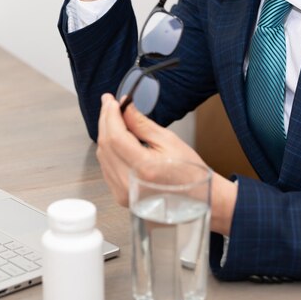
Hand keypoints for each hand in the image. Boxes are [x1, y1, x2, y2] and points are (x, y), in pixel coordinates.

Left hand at [96, 94, 237, 235]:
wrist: (197, 199)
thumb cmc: (189, 171)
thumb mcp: (168, 140)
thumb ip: (142, 124)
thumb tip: (125, 107)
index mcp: (143, 168)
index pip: (116, 137)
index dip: (110, 116)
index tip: (111, 100)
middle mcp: (129, 183)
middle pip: (106, 145)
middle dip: (105, 121)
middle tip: (109, 103)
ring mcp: (123, 192)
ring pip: (103, 156)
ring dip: (105, 134)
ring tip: (112, 117)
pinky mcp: (121, 196)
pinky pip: (107, 168)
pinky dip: (108, 150)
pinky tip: (114, 138)